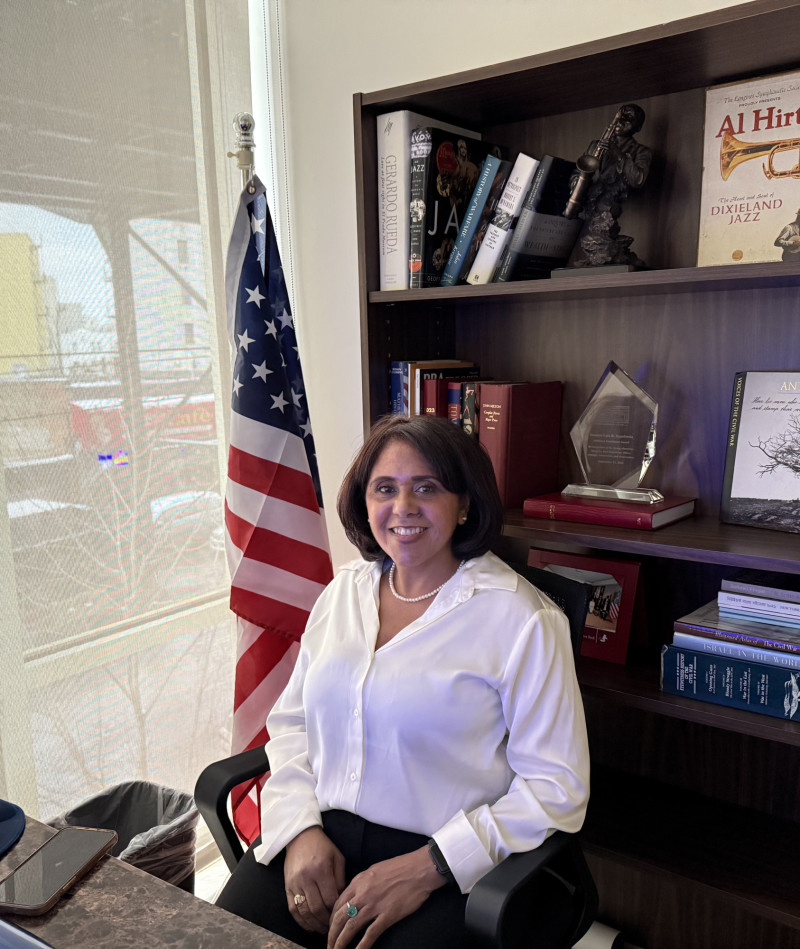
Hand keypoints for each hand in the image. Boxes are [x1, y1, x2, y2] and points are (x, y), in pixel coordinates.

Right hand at [283, 826, 345, 932]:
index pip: (330, 898)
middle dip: (326, 921)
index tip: (342, 915)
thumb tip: (342, 900)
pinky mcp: (287, 887)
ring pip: (304, 911)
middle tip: (333, 926)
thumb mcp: (337, 857)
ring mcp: (295, 883)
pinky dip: (301, 921)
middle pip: (317, 908)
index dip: (336, 911)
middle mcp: (306, 878)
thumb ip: (340, 879)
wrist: (300, 836)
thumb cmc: (322, 846)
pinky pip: (293, 909)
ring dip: (314, 924)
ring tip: (322, 929)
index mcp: (321, 869)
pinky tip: (309, 925)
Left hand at [326, 846, 445, 948]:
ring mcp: (374, 905)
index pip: (338, 903)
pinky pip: (370, 934)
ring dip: (340, 943)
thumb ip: (363, 884)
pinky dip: (361, 947)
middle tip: (329, 946)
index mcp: (359, 881)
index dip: (331, 919)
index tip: (330, 929)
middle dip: (332, 934)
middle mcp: (362, 894)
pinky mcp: (387, 916)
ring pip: (350, 928)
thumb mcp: (375, 870)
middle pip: (340, 917)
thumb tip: (355, 896)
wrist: (420, 869)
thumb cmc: (401, 867)